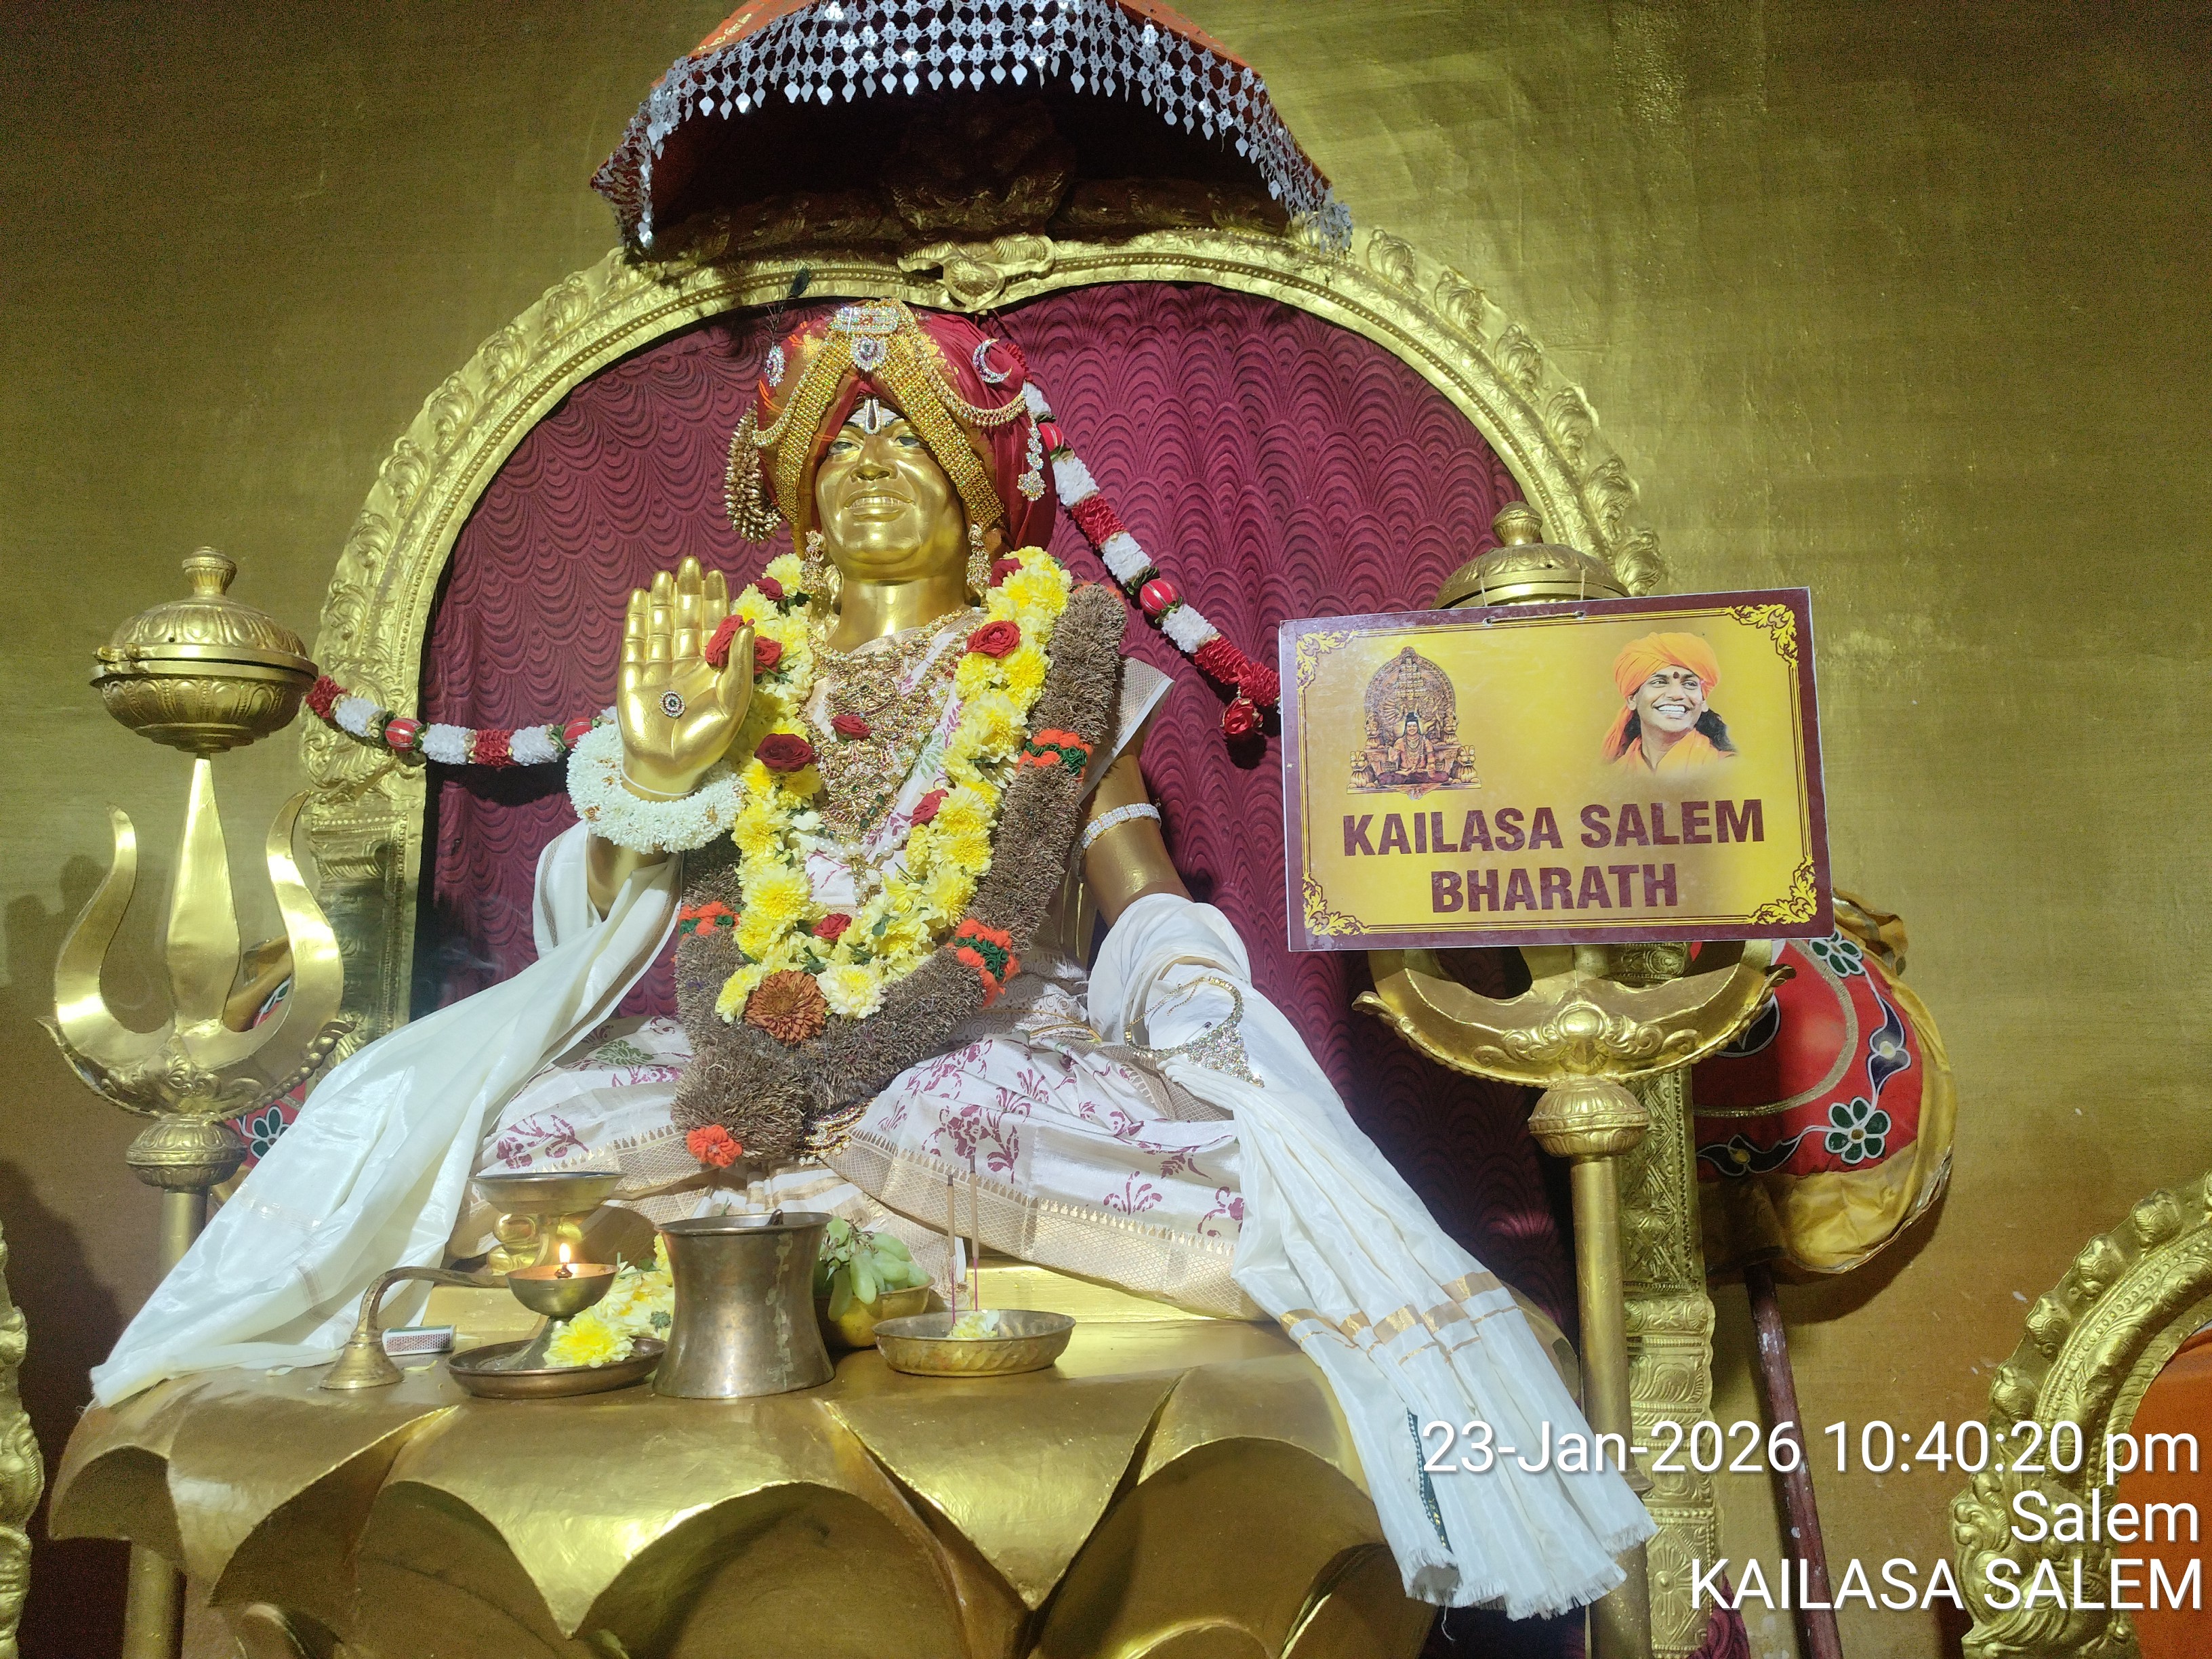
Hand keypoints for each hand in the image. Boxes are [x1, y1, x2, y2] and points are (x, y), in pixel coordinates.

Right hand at [617, 557, 752, 797]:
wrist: (666, 769)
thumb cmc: (706, 741)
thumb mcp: (732, 703)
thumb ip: (740, 664)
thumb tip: (747, 624)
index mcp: (713, 671)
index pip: (715, 627)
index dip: (715, 600)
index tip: (716, 573)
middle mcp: (687, 665)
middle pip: (687, 620)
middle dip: (688, 592)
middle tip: (689, 562)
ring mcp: (658, 670)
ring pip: (661, 627)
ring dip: (662, 600)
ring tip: (664, 574)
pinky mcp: (633, 677)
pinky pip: (635, 643)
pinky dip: (637, 620)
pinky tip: (640, 597)